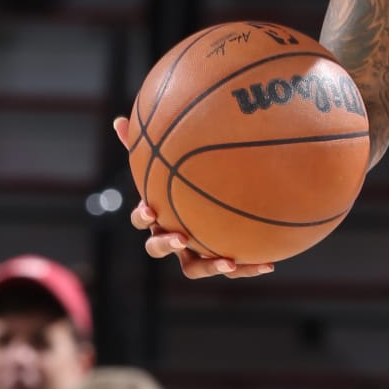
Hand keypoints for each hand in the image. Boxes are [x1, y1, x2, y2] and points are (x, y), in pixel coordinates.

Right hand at [111, 114, 274, 277]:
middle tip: (182, 237)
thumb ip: (146, 144)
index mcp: (158, 217)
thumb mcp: (168, 159)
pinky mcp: (219, 260)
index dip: (142, 216)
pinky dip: (247, 268)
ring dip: (210, 267)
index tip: (150, 208)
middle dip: (167, 244)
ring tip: (228, 262)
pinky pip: (232, 268)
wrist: (220, 202)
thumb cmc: (185, 178)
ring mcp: (194, 254)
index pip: (141, 219)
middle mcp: (172, 238)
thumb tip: (119, 120)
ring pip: (195, 269)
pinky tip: (269, 263)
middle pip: (157, 249)